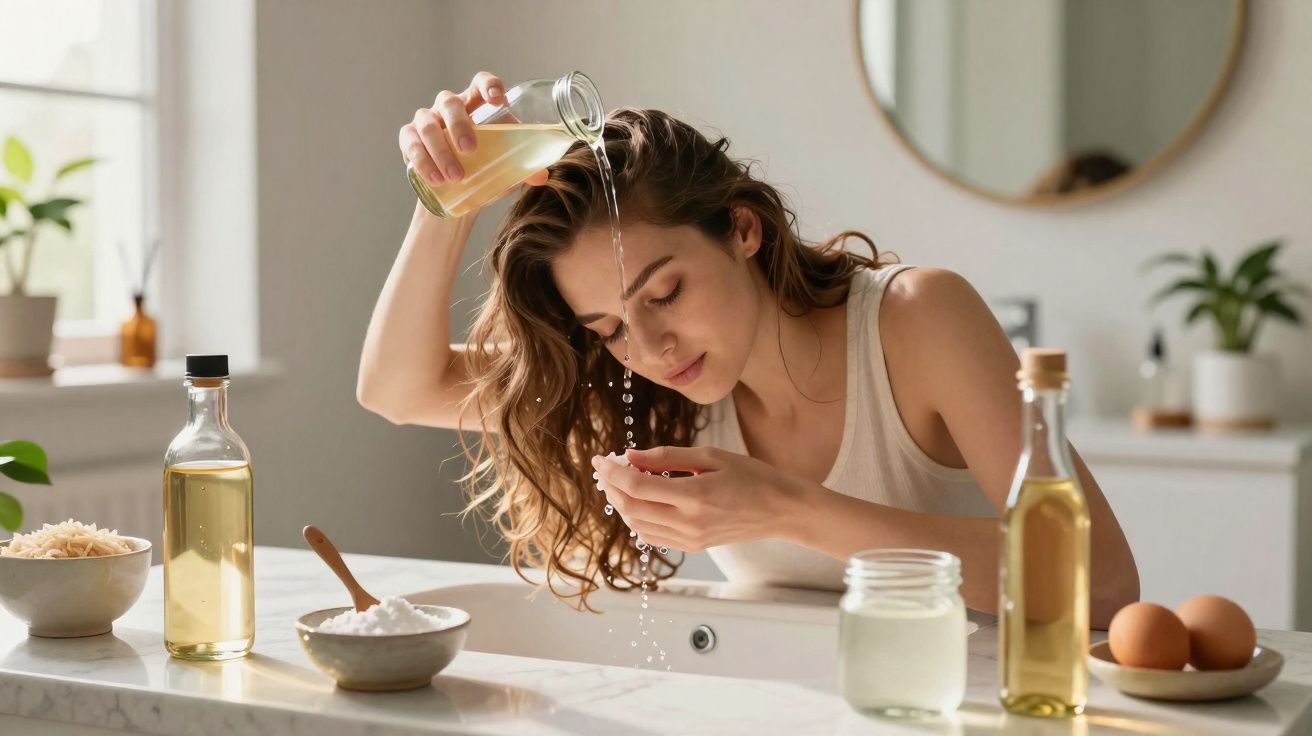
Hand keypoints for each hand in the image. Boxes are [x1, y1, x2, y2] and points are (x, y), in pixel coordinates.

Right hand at [398, 71, 549, 190]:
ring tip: (456, 176)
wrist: (457, 195)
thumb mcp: (505, 167)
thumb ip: (522, 168)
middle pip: (450, 103)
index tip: (497, 99)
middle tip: (470, 150)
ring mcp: (426, 122)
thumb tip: (541, 176)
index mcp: (475, 105)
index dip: (487, 85)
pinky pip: (410, 144)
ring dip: (440, 150)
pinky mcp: (409, 140)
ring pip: (427, 125)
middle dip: (459, 125)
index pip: (480, 83)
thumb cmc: (484, 169)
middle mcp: (449, 108)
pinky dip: (422, 161)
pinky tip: (435, 178)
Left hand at [590, 446, 809, 551]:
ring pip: (637, 526)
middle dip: (611, 488)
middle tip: (606, 469)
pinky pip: (653, 537)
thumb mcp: (711, 456)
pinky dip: (638, 519)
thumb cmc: (752, 476)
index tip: (600, 458)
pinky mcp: (693, 547)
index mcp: (694, 496)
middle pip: (631, 509)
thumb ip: (667, 456)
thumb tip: (630, 456)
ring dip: (622, 504)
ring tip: (620, 482)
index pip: (636, 487)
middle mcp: (688, 523)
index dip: (612, 472)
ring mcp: (690, 539)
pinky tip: (640, 501)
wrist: (781, 510)